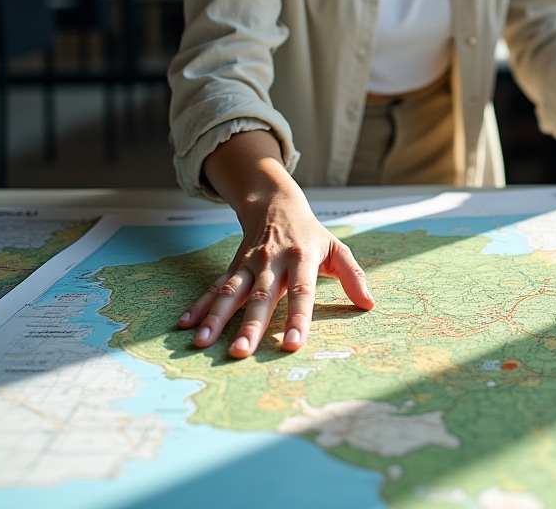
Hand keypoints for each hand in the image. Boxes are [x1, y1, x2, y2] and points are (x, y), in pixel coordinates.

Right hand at [178, 135, 373, 357]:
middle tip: (240, 353)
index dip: (297, 318)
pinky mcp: (233, 265)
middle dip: (250, 326)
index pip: (301, 292)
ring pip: (230, 292)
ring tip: (202, 342)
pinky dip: (199, 305)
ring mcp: (249, 263)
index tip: (291, 344)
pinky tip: (186, 324)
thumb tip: (369, 303)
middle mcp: (272, 261)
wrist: (276, 202)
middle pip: (260, 297)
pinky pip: (214, 286)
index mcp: (301, 258)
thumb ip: (352, 276)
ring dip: (215, 317)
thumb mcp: (336, 249)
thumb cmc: (311, 234)